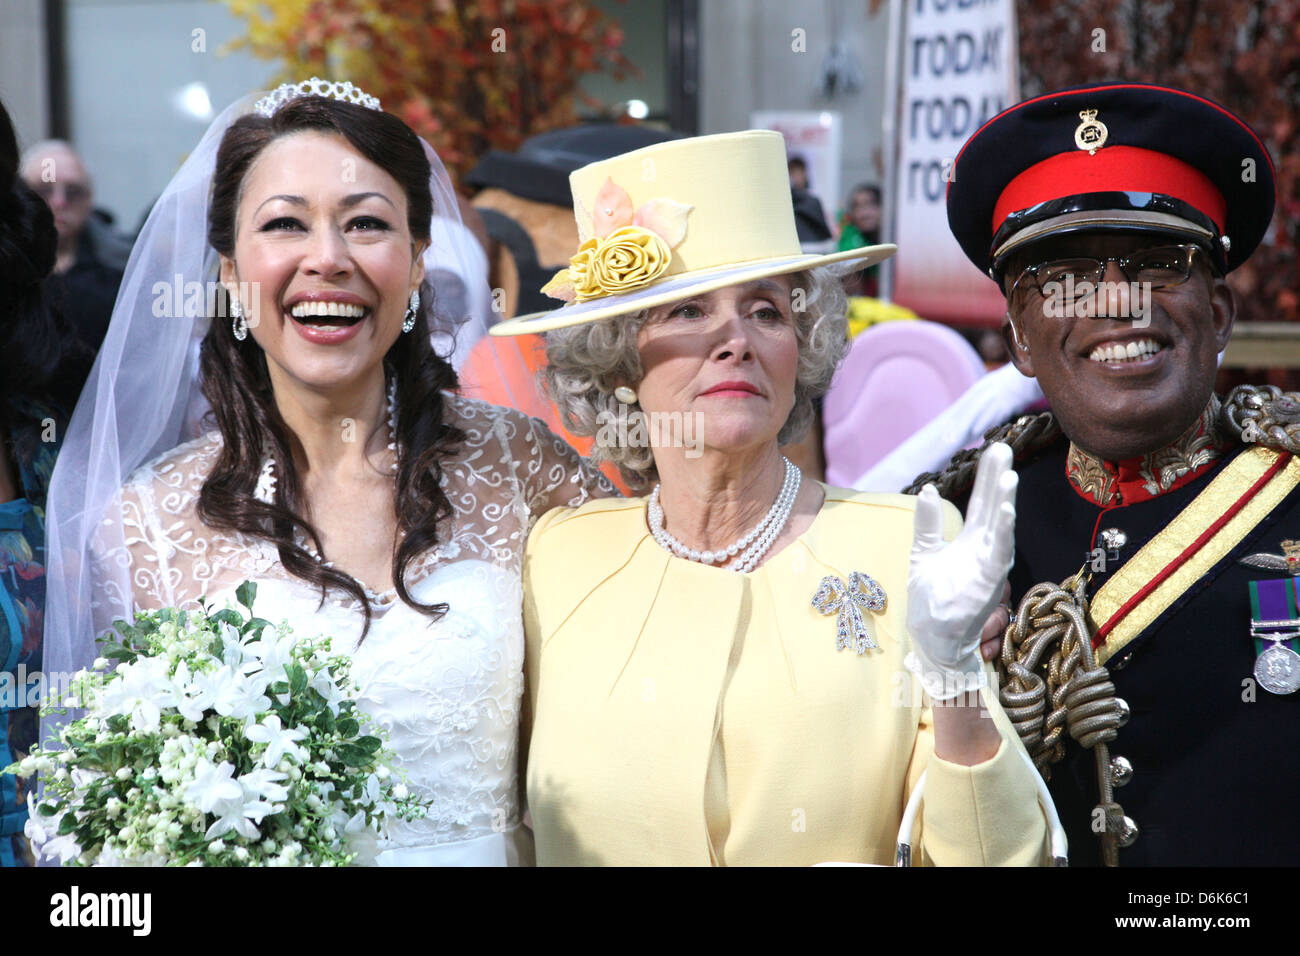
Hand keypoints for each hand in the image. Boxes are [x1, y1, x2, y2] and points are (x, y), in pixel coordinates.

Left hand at [905, 443, 1017, 698]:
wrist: (932, 638)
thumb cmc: (931, 597)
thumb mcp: (923, 554)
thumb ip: (927, 524)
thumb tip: (928, 489)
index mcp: (970, 541)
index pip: (981, 503)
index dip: (988, 477)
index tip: (995, 448)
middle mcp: (984, 550)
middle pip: (993, 508)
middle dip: (999, 480)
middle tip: (1004, 448)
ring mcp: (988, 567)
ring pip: (1000, 529)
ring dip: (1005, 503)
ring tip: (1007, 476)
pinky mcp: (987, 584)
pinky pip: (998, 556)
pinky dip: (1002, 534)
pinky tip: (1006, 512)